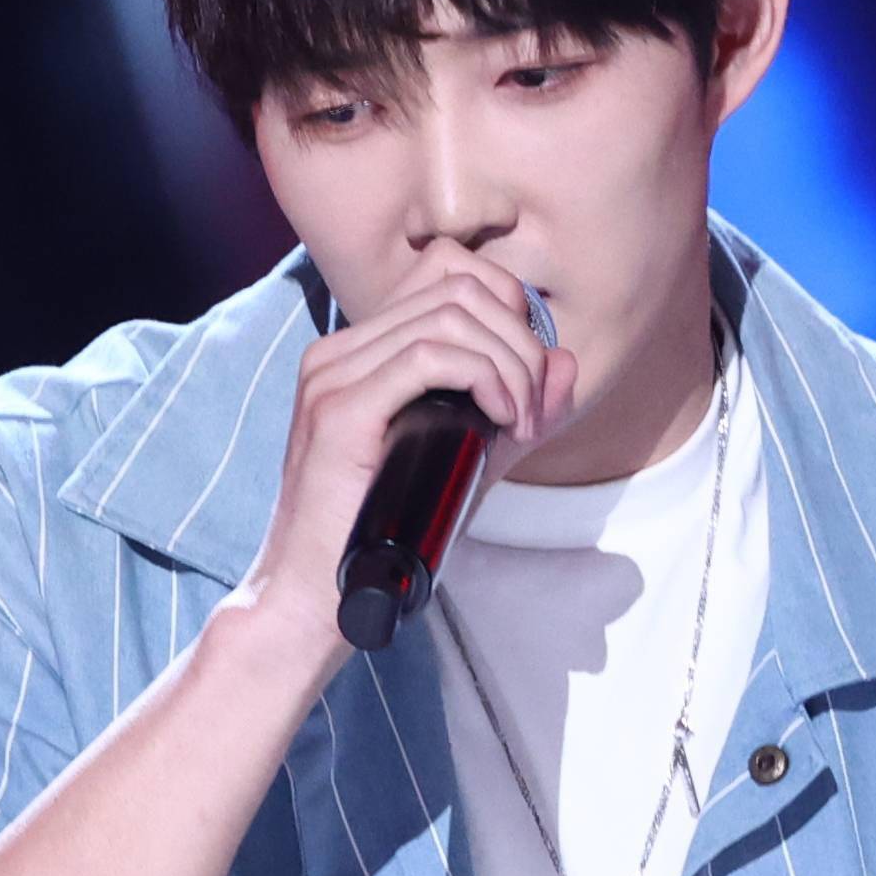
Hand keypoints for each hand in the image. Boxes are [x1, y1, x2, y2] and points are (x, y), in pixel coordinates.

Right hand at [248, 247, 576, 660]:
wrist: (312, 599)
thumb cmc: (380, 538)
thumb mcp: (464, 461)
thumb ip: (514, 410)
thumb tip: (564, 363)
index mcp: (357, 355)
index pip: (446, 276)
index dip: (507, 312)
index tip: (526, 381)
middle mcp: (338, 353)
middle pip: (458, 289)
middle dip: (519, 344)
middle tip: (532, 412)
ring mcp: (332, 376)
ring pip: (450, 316)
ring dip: (509, 365)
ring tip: (519, 423)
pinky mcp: (338, 409)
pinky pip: (428, 356)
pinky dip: (484, 378)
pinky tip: (500, 417)